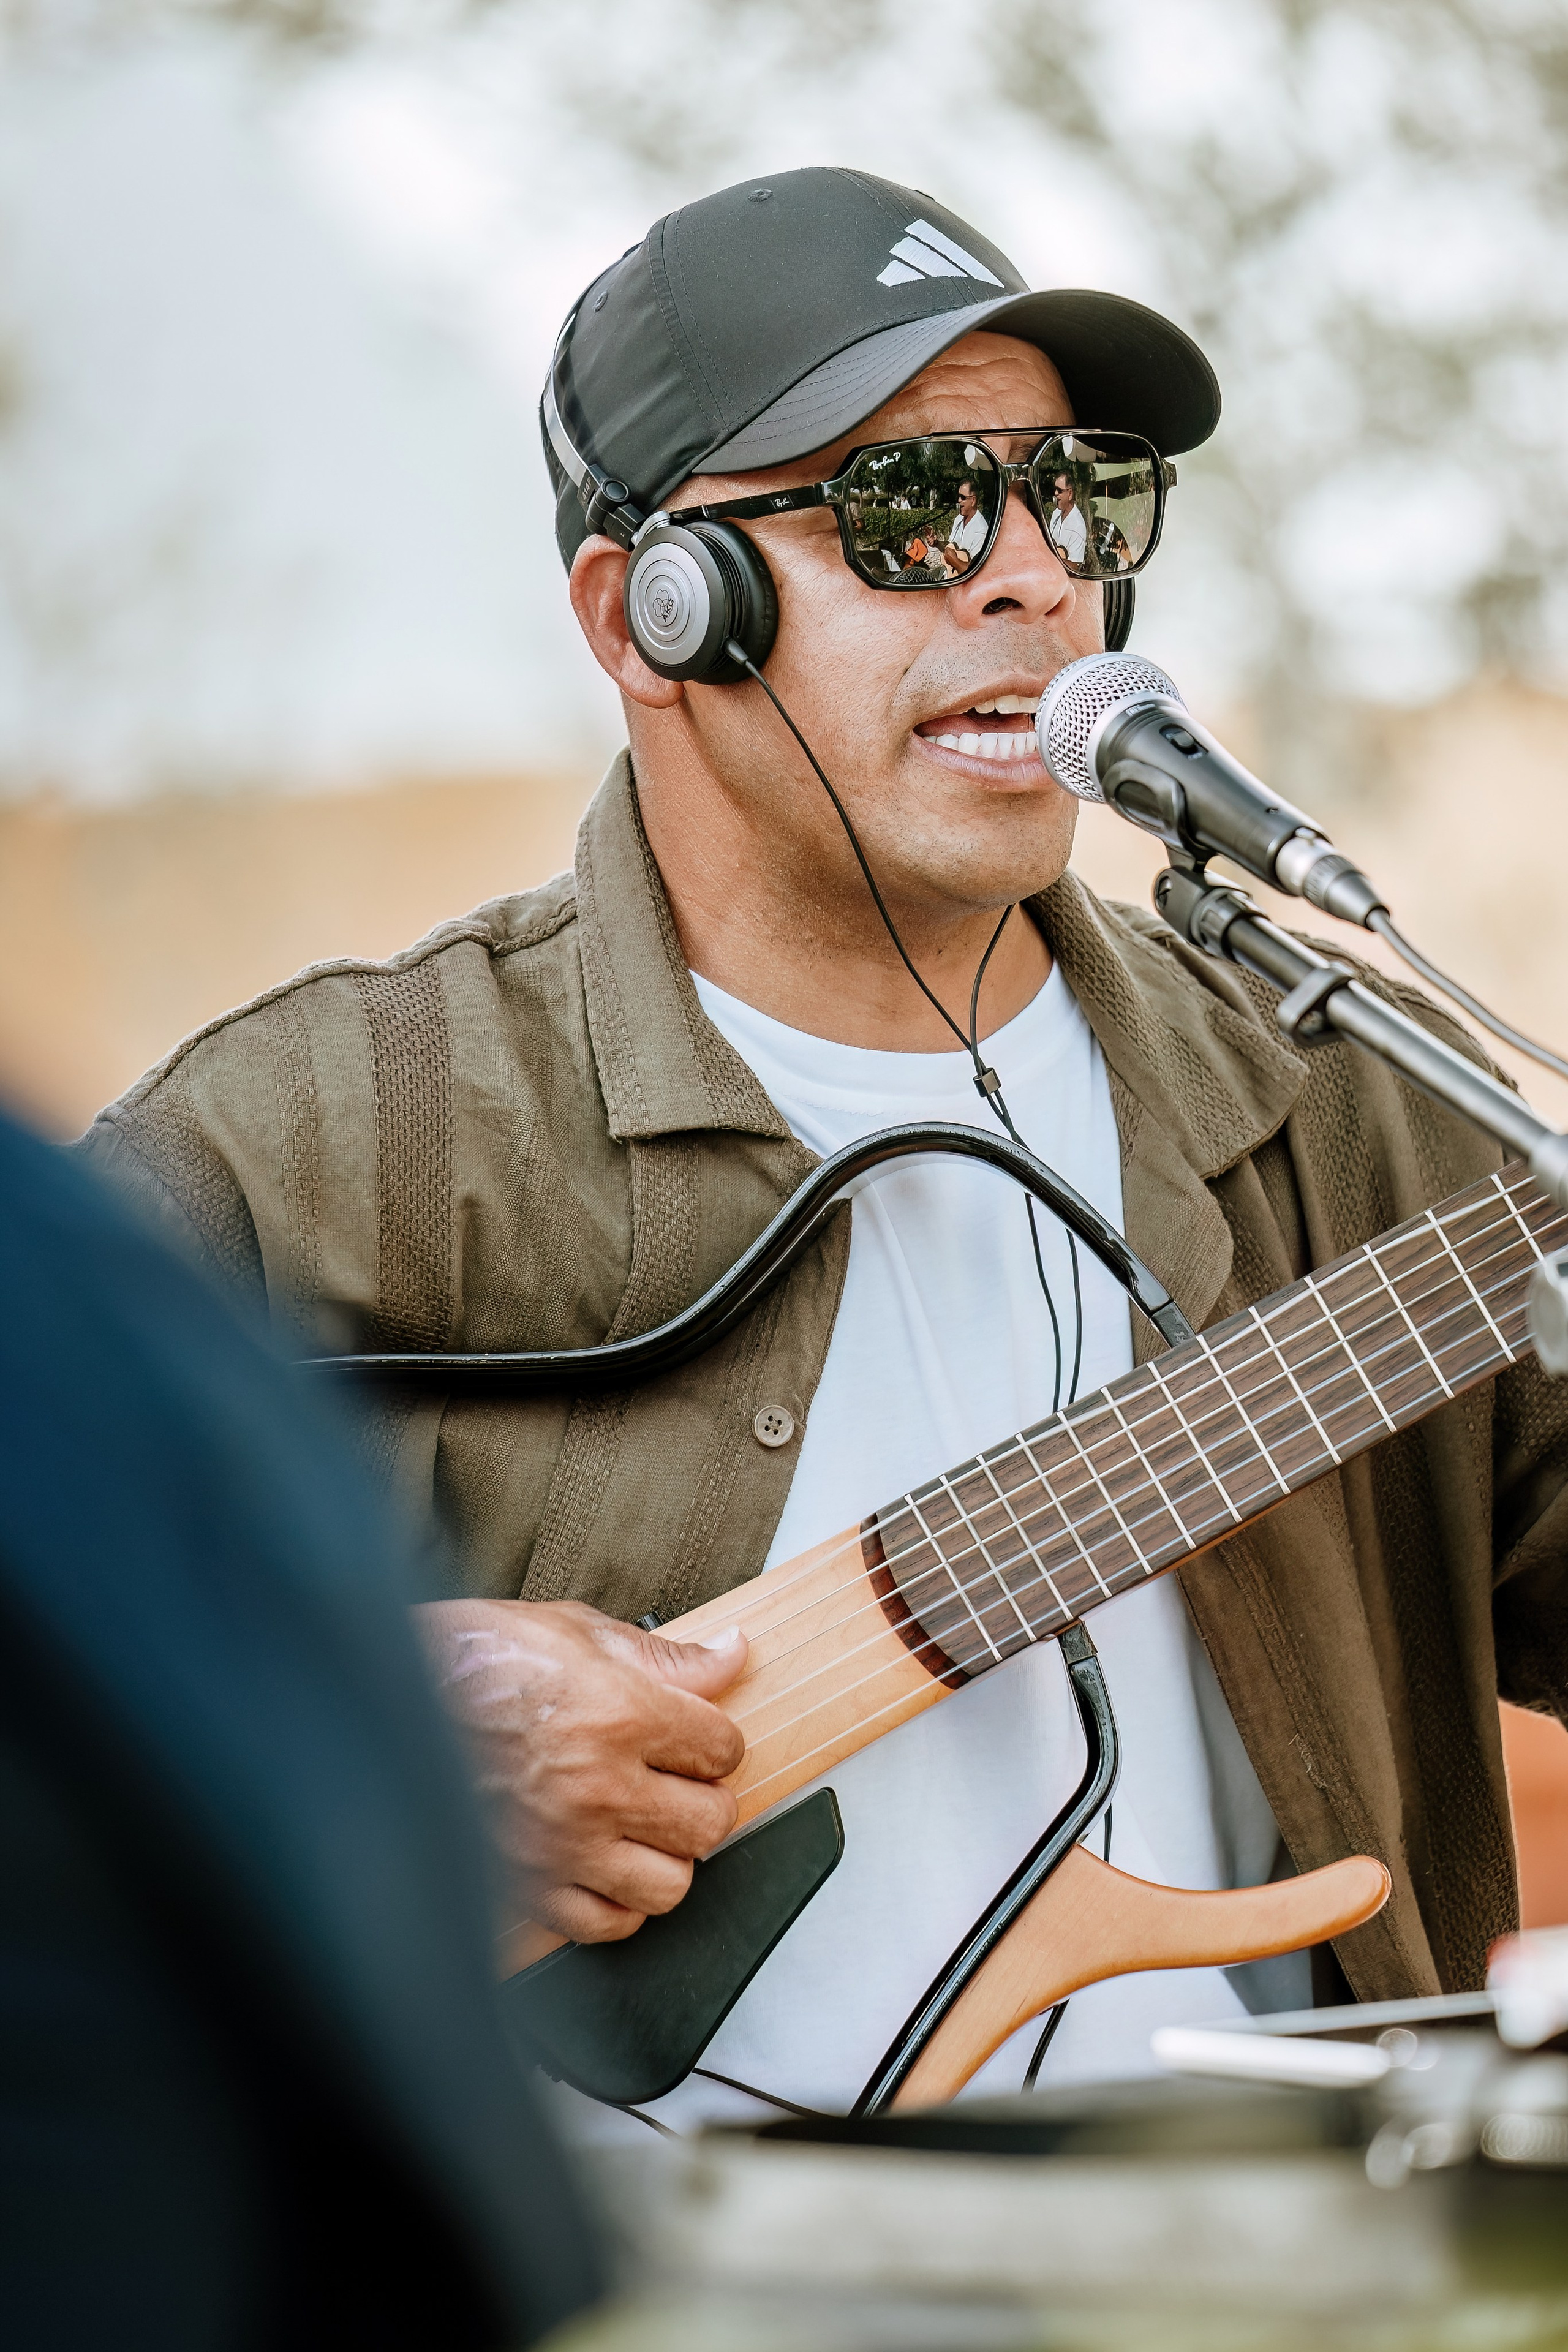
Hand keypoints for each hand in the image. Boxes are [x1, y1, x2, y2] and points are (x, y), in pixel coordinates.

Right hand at [415, 1597, 747, 1943]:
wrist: (386, 1694)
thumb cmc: (473, 1659)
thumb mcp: (573, 1630)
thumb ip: (663, 1656)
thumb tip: (730, 1656)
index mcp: (618, 1714)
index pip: (722, 1748)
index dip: (716, 1740)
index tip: (697, 1737)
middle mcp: (597, 1787)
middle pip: (710, 1823)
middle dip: (704, 1798)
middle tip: (678, 1781)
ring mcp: (563, 1845)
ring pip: (671, 1884)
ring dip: (667, 1855)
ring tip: (645, 1826)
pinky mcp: (529, 1884)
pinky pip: (609, 1923)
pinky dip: (619, 1901)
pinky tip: (606, 1863)